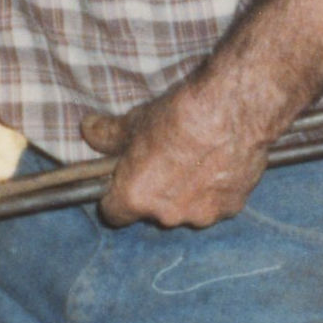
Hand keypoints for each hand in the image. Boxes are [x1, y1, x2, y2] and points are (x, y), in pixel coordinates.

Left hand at [82, 82, 271, 228]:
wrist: (232, 108)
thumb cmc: (180, 115)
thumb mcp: (136, 121)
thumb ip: (110, 135)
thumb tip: (90, 130)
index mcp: (135, 197)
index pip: (115, 213)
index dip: (117, 196)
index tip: (125, 180)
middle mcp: (167, 215)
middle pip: (155, 212)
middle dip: (158, 193)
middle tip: (168, 161)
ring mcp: (202, 215)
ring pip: (188, 210)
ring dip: (190, 194)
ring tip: (199, 160)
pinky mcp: (232, 207)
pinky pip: (218, 203)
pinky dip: (218, 189)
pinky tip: (222, 162)